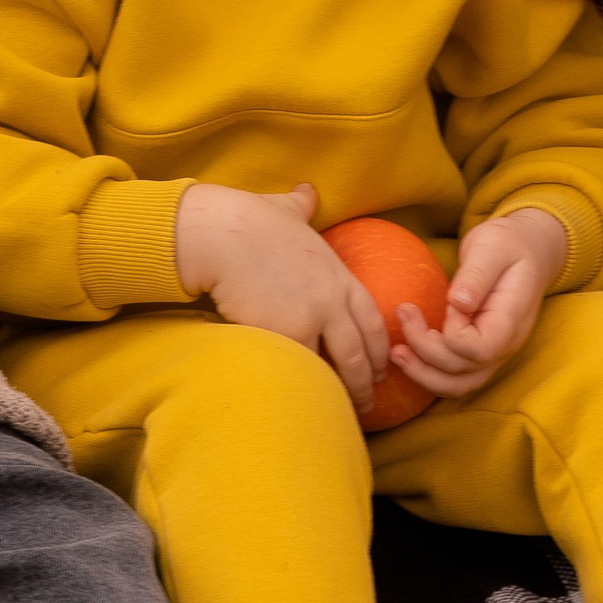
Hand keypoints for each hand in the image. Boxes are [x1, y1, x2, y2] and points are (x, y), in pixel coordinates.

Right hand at [173, 179, 390, 408]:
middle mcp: (333, 300)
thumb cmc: (250, 220)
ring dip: (342, 393)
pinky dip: (309, 388)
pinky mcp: (285, 335)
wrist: (222, 234)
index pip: (373, 319)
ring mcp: (311, 319)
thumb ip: (302, 205)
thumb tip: (308, 190)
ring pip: (337, 367)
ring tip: (341, 412)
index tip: (381, 365)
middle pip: (361, 351)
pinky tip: (308, 401)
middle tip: (368, 401)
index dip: (380, 346)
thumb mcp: (286, 209)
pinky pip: (304, 370)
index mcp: (339, 274)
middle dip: (367, 380)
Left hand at [390, 209, 566, 404]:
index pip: (480, 349)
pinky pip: (455, 376)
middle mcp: (505, 344)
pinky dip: (428, 372)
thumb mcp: (492, 247)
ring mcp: (494, 352)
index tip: (442, 302)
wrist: (526, 249)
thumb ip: (477, 275)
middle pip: (465, 373)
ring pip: (459, 385)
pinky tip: (406, 354)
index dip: (453, 334)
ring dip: (424, 374)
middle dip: (426, 353)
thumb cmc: (508, 244)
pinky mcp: (478, 351)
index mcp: (511, 320)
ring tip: (395, 352)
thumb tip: (458, 303)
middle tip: (402, 314)